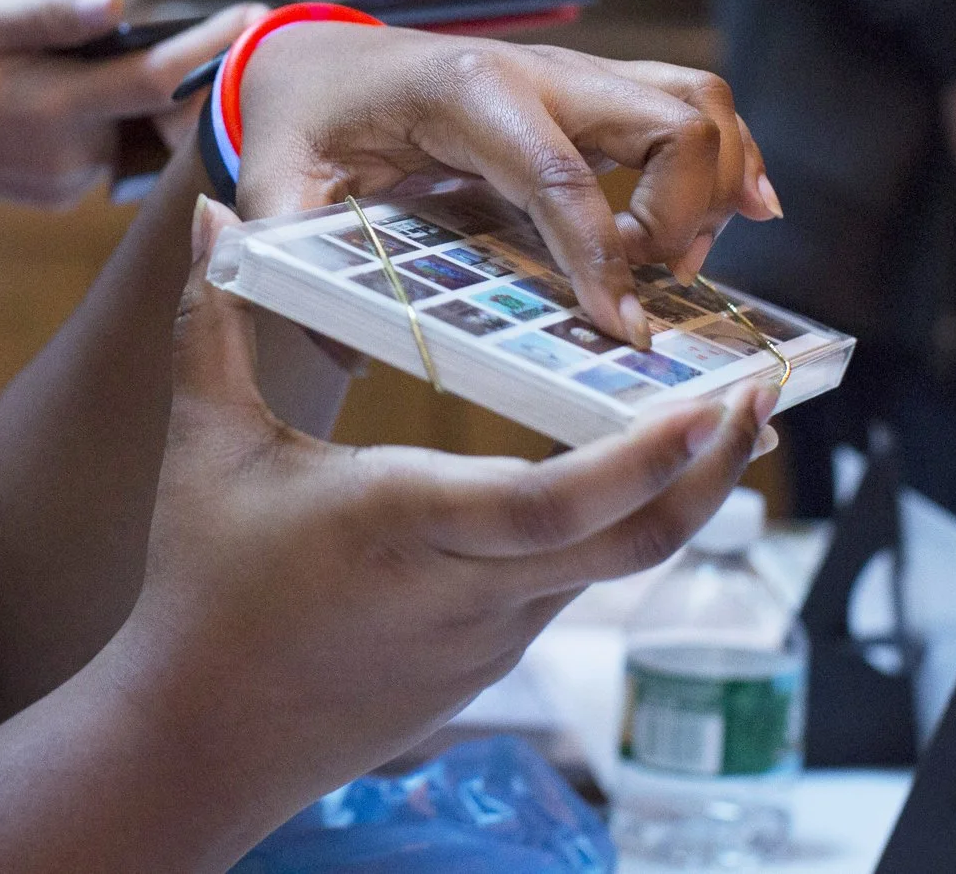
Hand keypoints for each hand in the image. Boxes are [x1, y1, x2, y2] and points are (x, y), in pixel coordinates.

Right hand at [0, 0, 258, 206]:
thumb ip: (49, 14)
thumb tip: (117, 1)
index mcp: (52, 112)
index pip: (159, 82)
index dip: (213, 47)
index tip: (253, 13)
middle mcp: (68, 161)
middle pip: (168, 121)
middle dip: (209, 77)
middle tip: (246, 29)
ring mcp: (62, 186)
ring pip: (146, 143)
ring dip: (175, 103)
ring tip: (206, 49)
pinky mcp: (53, 195)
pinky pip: (117, 156)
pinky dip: (137, 121)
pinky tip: (142, 82)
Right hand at [104, 200, 777, 826]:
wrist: (200, 737)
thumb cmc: (203, 584)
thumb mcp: (206, 444)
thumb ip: (214, 323)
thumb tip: (204, 217)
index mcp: (405, 523)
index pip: (555, 502)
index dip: (647, 461)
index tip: (710, 406)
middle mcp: (468, 587)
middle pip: (627, 543)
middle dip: (708, 470)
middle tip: (755, 396)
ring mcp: (489, 635)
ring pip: (608, 566)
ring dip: (670, 498)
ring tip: (708, 422)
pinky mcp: (491, 660)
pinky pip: (570, 586)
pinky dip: (610, 530)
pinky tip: (620, 480)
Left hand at [235, 25, 780, 344]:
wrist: (317, 60)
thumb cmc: (304, 124)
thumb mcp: (278, 182)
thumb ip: (297, 248)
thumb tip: (339, 344)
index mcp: (464, 93)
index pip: (561, 175)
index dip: (604, 258)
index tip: (625, 333)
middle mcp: (536, 70)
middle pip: (670, 121)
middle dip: (685, 218)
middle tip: (650, 292)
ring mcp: (574, 75)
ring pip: (698, 102)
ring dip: (718, 186)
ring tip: (684, 267)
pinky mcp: (592, 92)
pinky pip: (690, 105)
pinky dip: (730, 158)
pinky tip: (748, 214)